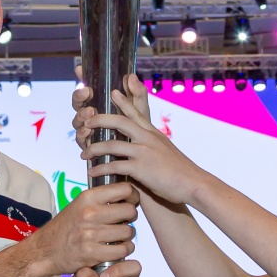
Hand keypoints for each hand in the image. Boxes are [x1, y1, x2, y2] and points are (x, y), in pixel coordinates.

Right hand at [17, 181, 137, 276]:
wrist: (45, 250)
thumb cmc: (66, 227)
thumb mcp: (79, 204)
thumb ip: (101, 199)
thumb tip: (127, 194)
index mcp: (88, 197)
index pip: (125, 189)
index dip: (132, 196)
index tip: (130, 203)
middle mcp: (90, 213)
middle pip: (130, 211)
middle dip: (130, 218)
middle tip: (123, 222)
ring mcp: (91, 234)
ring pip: (129, 232)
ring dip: (127, 236)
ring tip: (118, 237)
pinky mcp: (93, 253)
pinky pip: (123, 249)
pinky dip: (123, 250)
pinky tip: (116, 248)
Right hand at [71, 75, 154, 155]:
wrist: (141, 158)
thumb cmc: (139, 130)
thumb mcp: (141, 110)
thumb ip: (137, 93)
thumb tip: (131, 76)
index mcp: (102, 104)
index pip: (88, 89)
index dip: (82, 78)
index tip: (81, 69)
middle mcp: (92, 115)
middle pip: (78, 103)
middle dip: (78, 96)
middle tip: (86, 92)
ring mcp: (89, 130)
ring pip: (77, 120)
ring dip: (80, 114)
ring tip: (89, 111)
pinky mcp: (89, 146)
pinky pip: (80, 139)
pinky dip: (82, 134)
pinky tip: (87, 131)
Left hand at [78, 78, 211, 206]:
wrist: (193, 184)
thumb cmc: (180, 172)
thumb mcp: (167, 151)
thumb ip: (154, 145)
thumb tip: (146, 145)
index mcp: (153, 133)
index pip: (136, 112)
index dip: (124, 101)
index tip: (113, 91)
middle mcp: (148, 138)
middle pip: (119, 122)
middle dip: (99, 119)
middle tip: (85, 121)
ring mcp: (144, 152)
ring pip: (112, 144)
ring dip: (94, 148)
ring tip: (83, 153)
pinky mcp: (141, 168)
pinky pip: (114, 166)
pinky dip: (101, 169)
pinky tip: (92, 172)